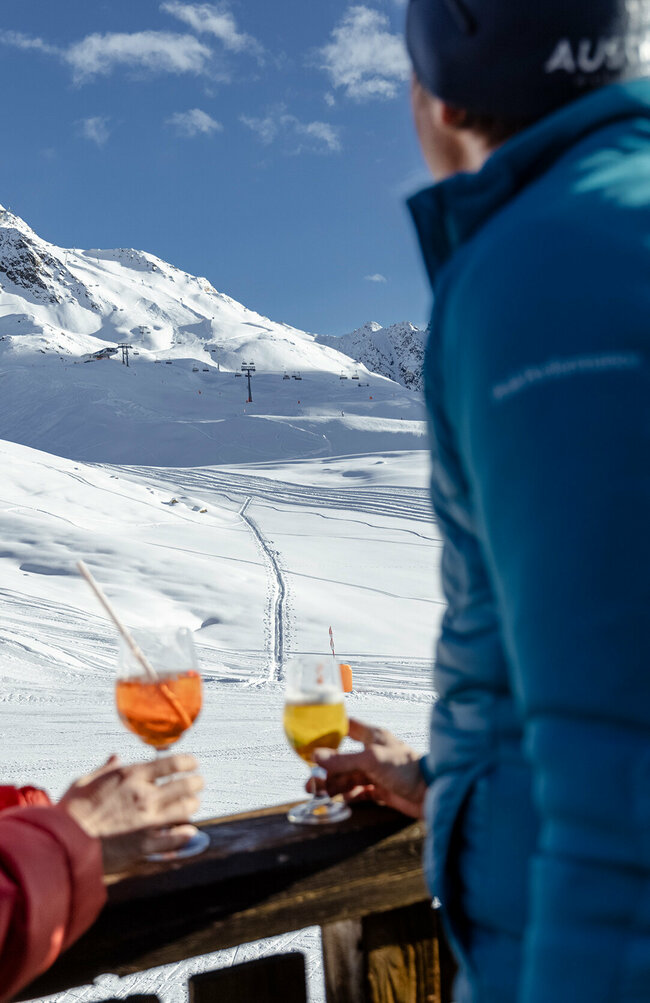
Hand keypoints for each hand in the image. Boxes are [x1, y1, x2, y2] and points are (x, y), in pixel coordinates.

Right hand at [59, 754, 203, 872]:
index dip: (188, 762)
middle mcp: (145, 796)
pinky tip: (190, 832)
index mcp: (132, 776)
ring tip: (193, 804)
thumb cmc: (71, 811)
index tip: (193, 764)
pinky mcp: (145, 845)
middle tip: (198, 783)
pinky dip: (186, 835)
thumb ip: (106, 769)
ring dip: (192, 806)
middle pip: (185, 785)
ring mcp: (147, 821)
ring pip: (185, 810)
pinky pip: (175, 839)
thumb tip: (116, 756)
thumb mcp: (86, 781)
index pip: (172, 763)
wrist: (64, 843)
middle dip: (196, 783)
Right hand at [312, 719, 426, 818]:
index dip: (330, 730)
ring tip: (318, 793)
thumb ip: (343, 760)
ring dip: (333, 785)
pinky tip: (340, 800)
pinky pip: (359, 792)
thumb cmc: (406, 769)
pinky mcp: (381, 789)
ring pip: (349, 777)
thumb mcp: (371, 760)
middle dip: (326, 768)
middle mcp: (372, 752)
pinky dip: (348, 796)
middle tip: (310, 779)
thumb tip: (316, 756)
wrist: (431, 794)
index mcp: (372, 736)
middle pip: (343, 758)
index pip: (347, 726)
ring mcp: (376, 772)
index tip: (311, 737)